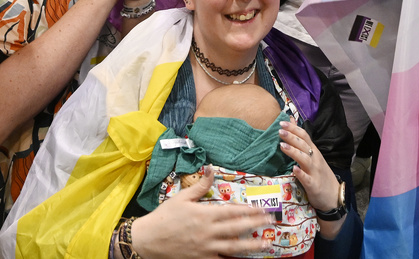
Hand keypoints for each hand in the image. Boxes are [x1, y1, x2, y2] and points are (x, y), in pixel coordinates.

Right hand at [130, 169, 271, 258]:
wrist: (147, 240)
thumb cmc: (164, 217)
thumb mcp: (182, 197)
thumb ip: (200, 185)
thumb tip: (211, 168)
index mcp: (205, 215)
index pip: (233, 212)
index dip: (249, 210)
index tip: (262, 209)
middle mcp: (208, 232)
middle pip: (237, 228)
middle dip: (256, 225)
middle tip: (270, 222)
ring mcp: (205, 248)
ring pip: (233, 247)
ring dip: (251, 245)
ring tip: (265, 242)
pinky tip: (243, 258)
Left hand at [279, 120, 342, 215]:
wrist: (334, 196)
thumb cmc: (320, 175)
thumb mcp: (312, 157)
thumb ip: (302, 143)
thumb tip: (292, 126)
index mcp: (314, 152)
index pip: (304, 136)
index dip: (294, 129)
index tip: (281, 122)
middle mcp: (315, 159)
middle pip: (304, 145)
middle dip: (292, 137)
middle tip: (279, 130)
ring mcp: (315, 172)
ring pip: (304, 159)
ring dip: (294, 152)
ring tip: (282, 146)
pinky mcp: (314, 185)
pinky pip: (307, 179)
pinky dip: (301, 174)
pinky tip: (293, 169)